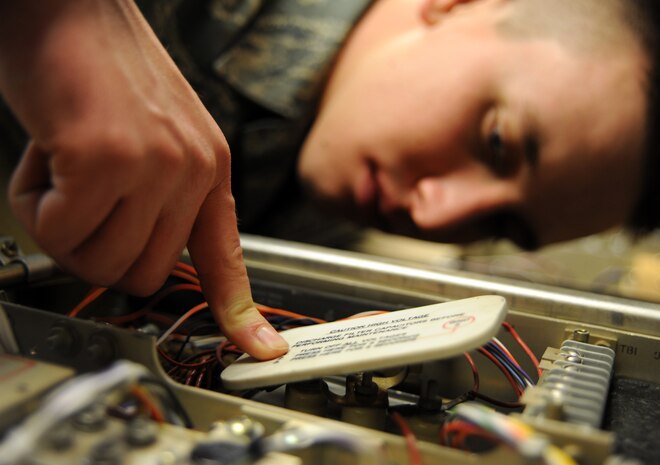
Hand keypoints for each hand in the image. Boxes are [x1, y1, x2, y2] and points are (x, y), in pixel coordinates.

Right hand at [0, 0, 286, 359]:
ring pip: (104, 261)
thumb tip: (141, 252)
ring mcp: (154, 166)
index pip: (227, 254)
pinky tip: (43, 159)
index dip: (240, 310)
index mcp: (209, 168)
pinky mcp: (107, 159)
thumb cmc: (102, 70)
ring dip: (64, 229)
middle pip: (144, 275)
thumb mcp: (157, 136)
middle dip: (97, 252)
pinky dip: (37, 206)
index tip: (262, 351)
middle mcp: (192, 170)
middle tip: (75, 203)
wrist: (68, 5)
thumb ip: (160, 196)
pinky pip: (62, 231)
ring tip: (60, 172)